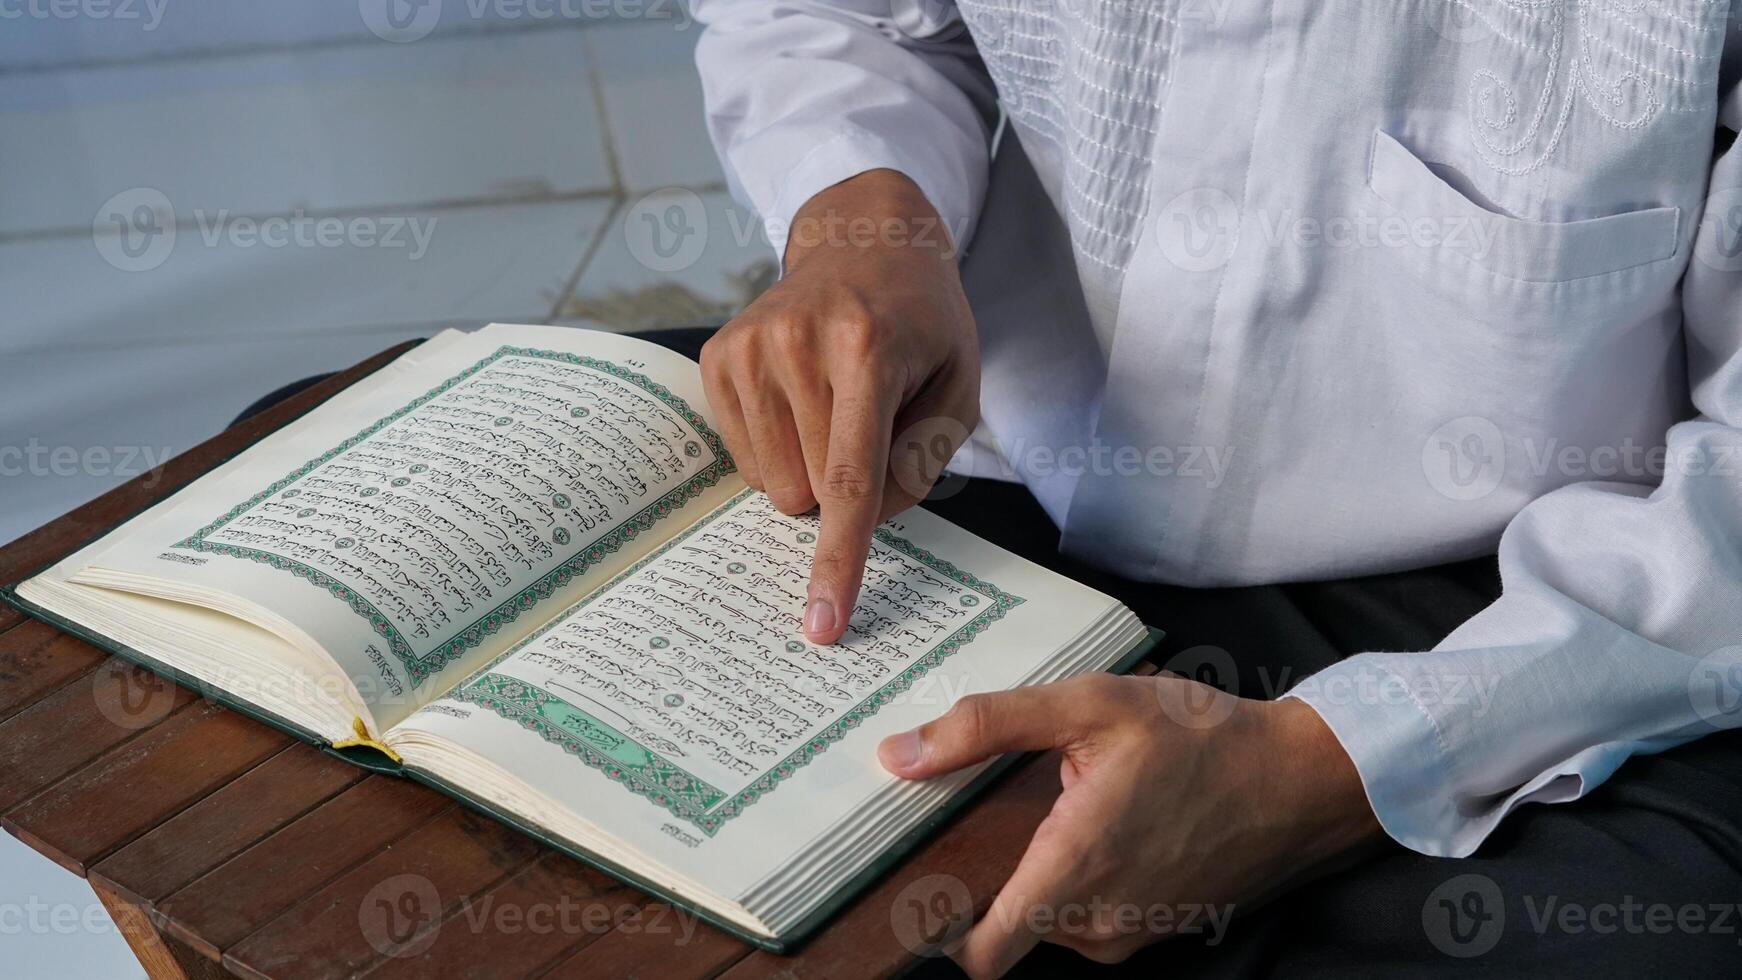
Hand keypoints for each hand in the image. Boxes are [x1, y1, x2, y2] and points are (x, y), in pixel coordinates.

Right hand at [700, 169, 978, 644]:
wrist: (865, 242)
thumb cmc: (923, 323)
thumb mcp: (959, 386)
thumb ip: (922, 463)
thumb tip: (857, 519)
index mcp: (868, 348)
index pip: (849, 479)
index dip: (838, 561)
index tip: (822, 624)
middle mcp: (796, 343)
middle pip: (811, 494)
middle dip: (846, 487)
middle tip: (870, 421)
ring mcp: (747, 347)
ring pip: (772, 485)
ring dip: (810, 470)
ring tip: (835, 404)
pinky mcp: (717, 357)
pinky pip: (744, 461)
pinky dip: (780, 450)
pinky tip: (800, 399)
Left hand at [878, 675, 1383, 976]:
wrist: (1302, 779)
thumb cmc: (1201, 739)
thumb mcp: (1091, 705)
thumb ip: (988, 726)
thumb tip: (899, 753)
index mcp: (1073, 871)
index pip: (980, 952)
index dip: (936, 922)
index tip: (916, 874)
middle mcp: (1097, 922)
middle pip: (1006, 926)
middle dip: (986, 875)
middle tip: (978, 810)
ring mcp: (1130, 933)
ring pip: (1048, 921)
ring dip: (1037, 874)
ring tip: (1045, 805)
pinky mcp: (1155, 929)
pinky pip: (1090, 917)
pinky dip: (1078, 879)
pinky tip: (1091, 820)